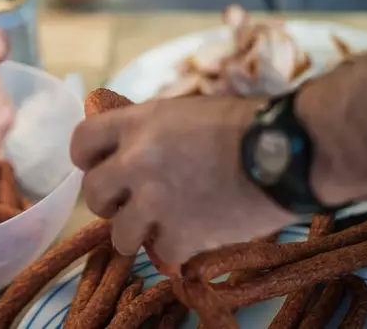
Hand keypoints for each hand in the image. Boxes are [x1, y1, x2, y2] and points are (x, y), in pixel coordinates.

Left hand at [71, 96, 293, 263]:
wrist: (285, 151)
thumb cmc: (244, 123)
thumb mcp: (184, 111)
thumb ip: (149, 129)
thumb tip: (129, 147)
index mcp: (138, 124)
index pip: (81, 142)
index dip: (87, 158)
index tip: (100, 166)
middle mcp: (137, 161)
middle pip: (93, 193)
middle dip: (109, 201)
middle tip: (131, 202)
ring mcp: (156, 200)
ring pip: (119, 233)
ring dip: (138, 232)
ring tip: (161, 226)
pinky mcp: (182, 234)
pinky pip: (161, 255)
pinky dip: (176, 251)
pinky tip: (192, 238)